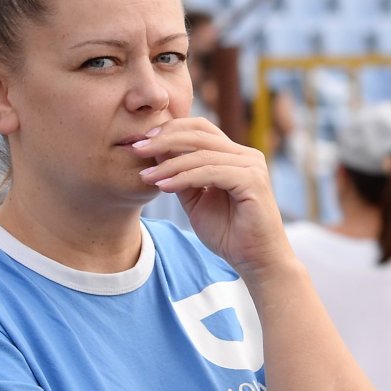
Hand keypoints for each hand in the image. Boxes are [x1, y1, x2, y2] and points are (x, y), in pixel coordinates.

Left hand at [132, 117, 289, 277]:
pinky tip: (164, 187)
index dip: (170, 130)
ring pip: (202, 154)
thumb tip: (155, 152)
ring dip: (169, 164)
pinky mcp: (252, 181)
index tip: (141, 141)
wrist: (254, 261)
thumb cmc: (228, 233)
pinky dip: (184, 178)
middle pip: (200, 134)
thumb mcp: (195, 200)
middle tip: (136, 148)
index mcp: (234, 155)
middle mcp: (246, 155)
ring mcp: (252, 166)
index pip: (200, 129)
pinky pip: (211, 172)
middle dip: (164, 140)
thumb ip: (180, 176)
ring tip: (146, 176)